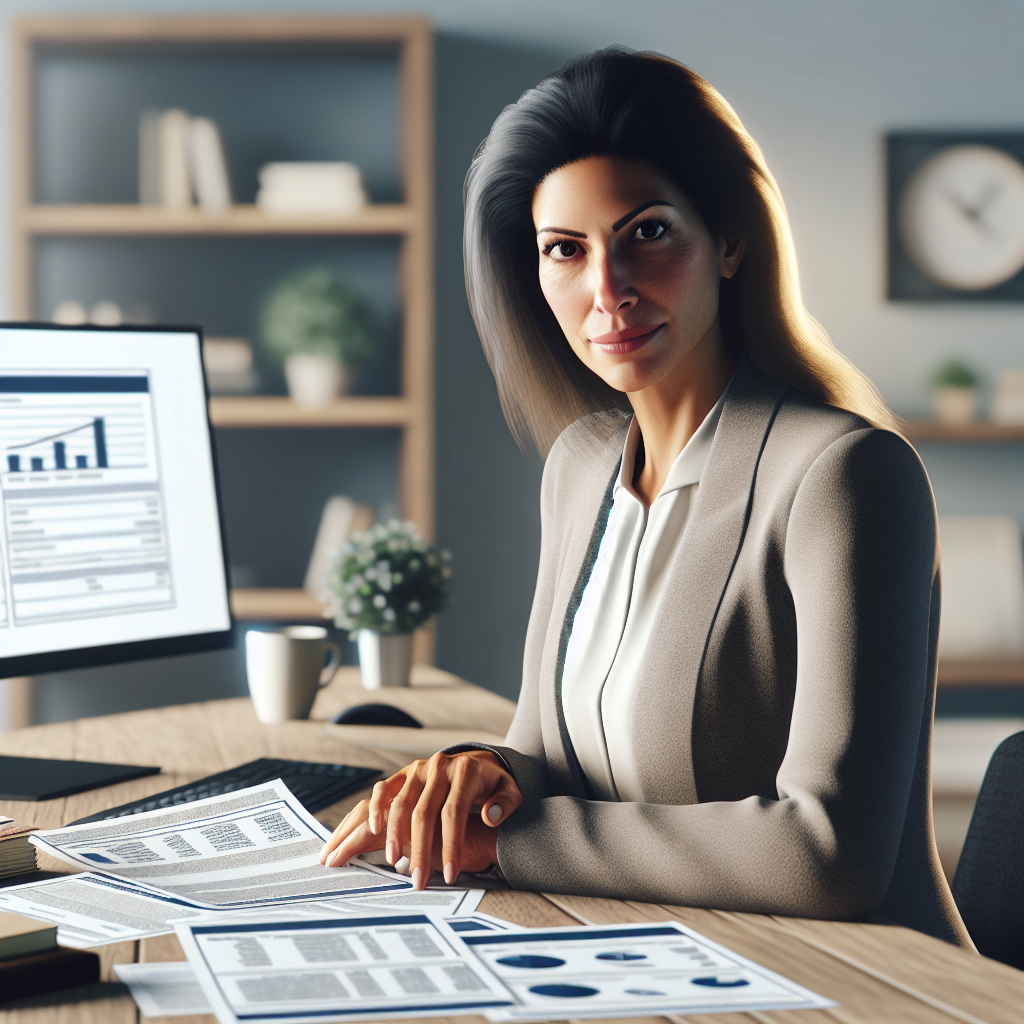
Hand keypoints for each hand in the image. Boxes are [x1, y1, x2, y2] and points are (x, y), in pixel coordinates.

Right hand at [319, 750, 521, 888]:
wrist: (478, 762)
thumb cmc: (493, 784)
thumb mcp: (511, 790)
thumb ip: (506, 803)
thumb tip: (491, 816)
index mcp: (465, 772)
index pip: (454, 812)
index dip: (450, 845)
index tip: (449, 874)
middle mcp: (438, 767)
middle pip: (424, 811)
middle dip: (419, 849)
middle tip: (418, 880)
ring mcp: (418, 769)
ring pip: (400, 802)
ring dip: (394, 834)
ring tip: (394, 862)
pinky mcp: (404, 773)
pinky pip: (384, 789)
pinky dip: (376, 808)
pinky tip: (373, 830)